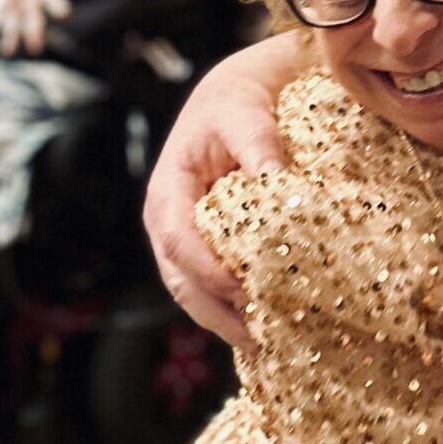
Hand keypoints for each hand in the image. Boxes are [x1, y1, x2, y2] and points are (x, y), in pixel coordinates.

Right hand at [142, 35, 299, 344]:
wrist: (239, 96)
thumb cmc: (238, 102)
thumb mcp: (244, 113)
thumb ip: (258, 144)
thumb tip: (274, 183)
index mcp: (168, 192)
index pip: (177, 240)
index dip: (207, 271)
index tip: (243, 293)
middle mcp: (170, 223)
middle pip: (183, 282)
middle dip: (219, 315)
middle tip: (261, 341)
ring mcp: (188, 242)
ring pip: (197, 294)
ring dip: (229, 322)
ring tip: (269, 348)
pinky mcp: (211, 250)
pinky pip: (217, 288)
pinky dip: (239, 311)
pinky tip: (271, 331)